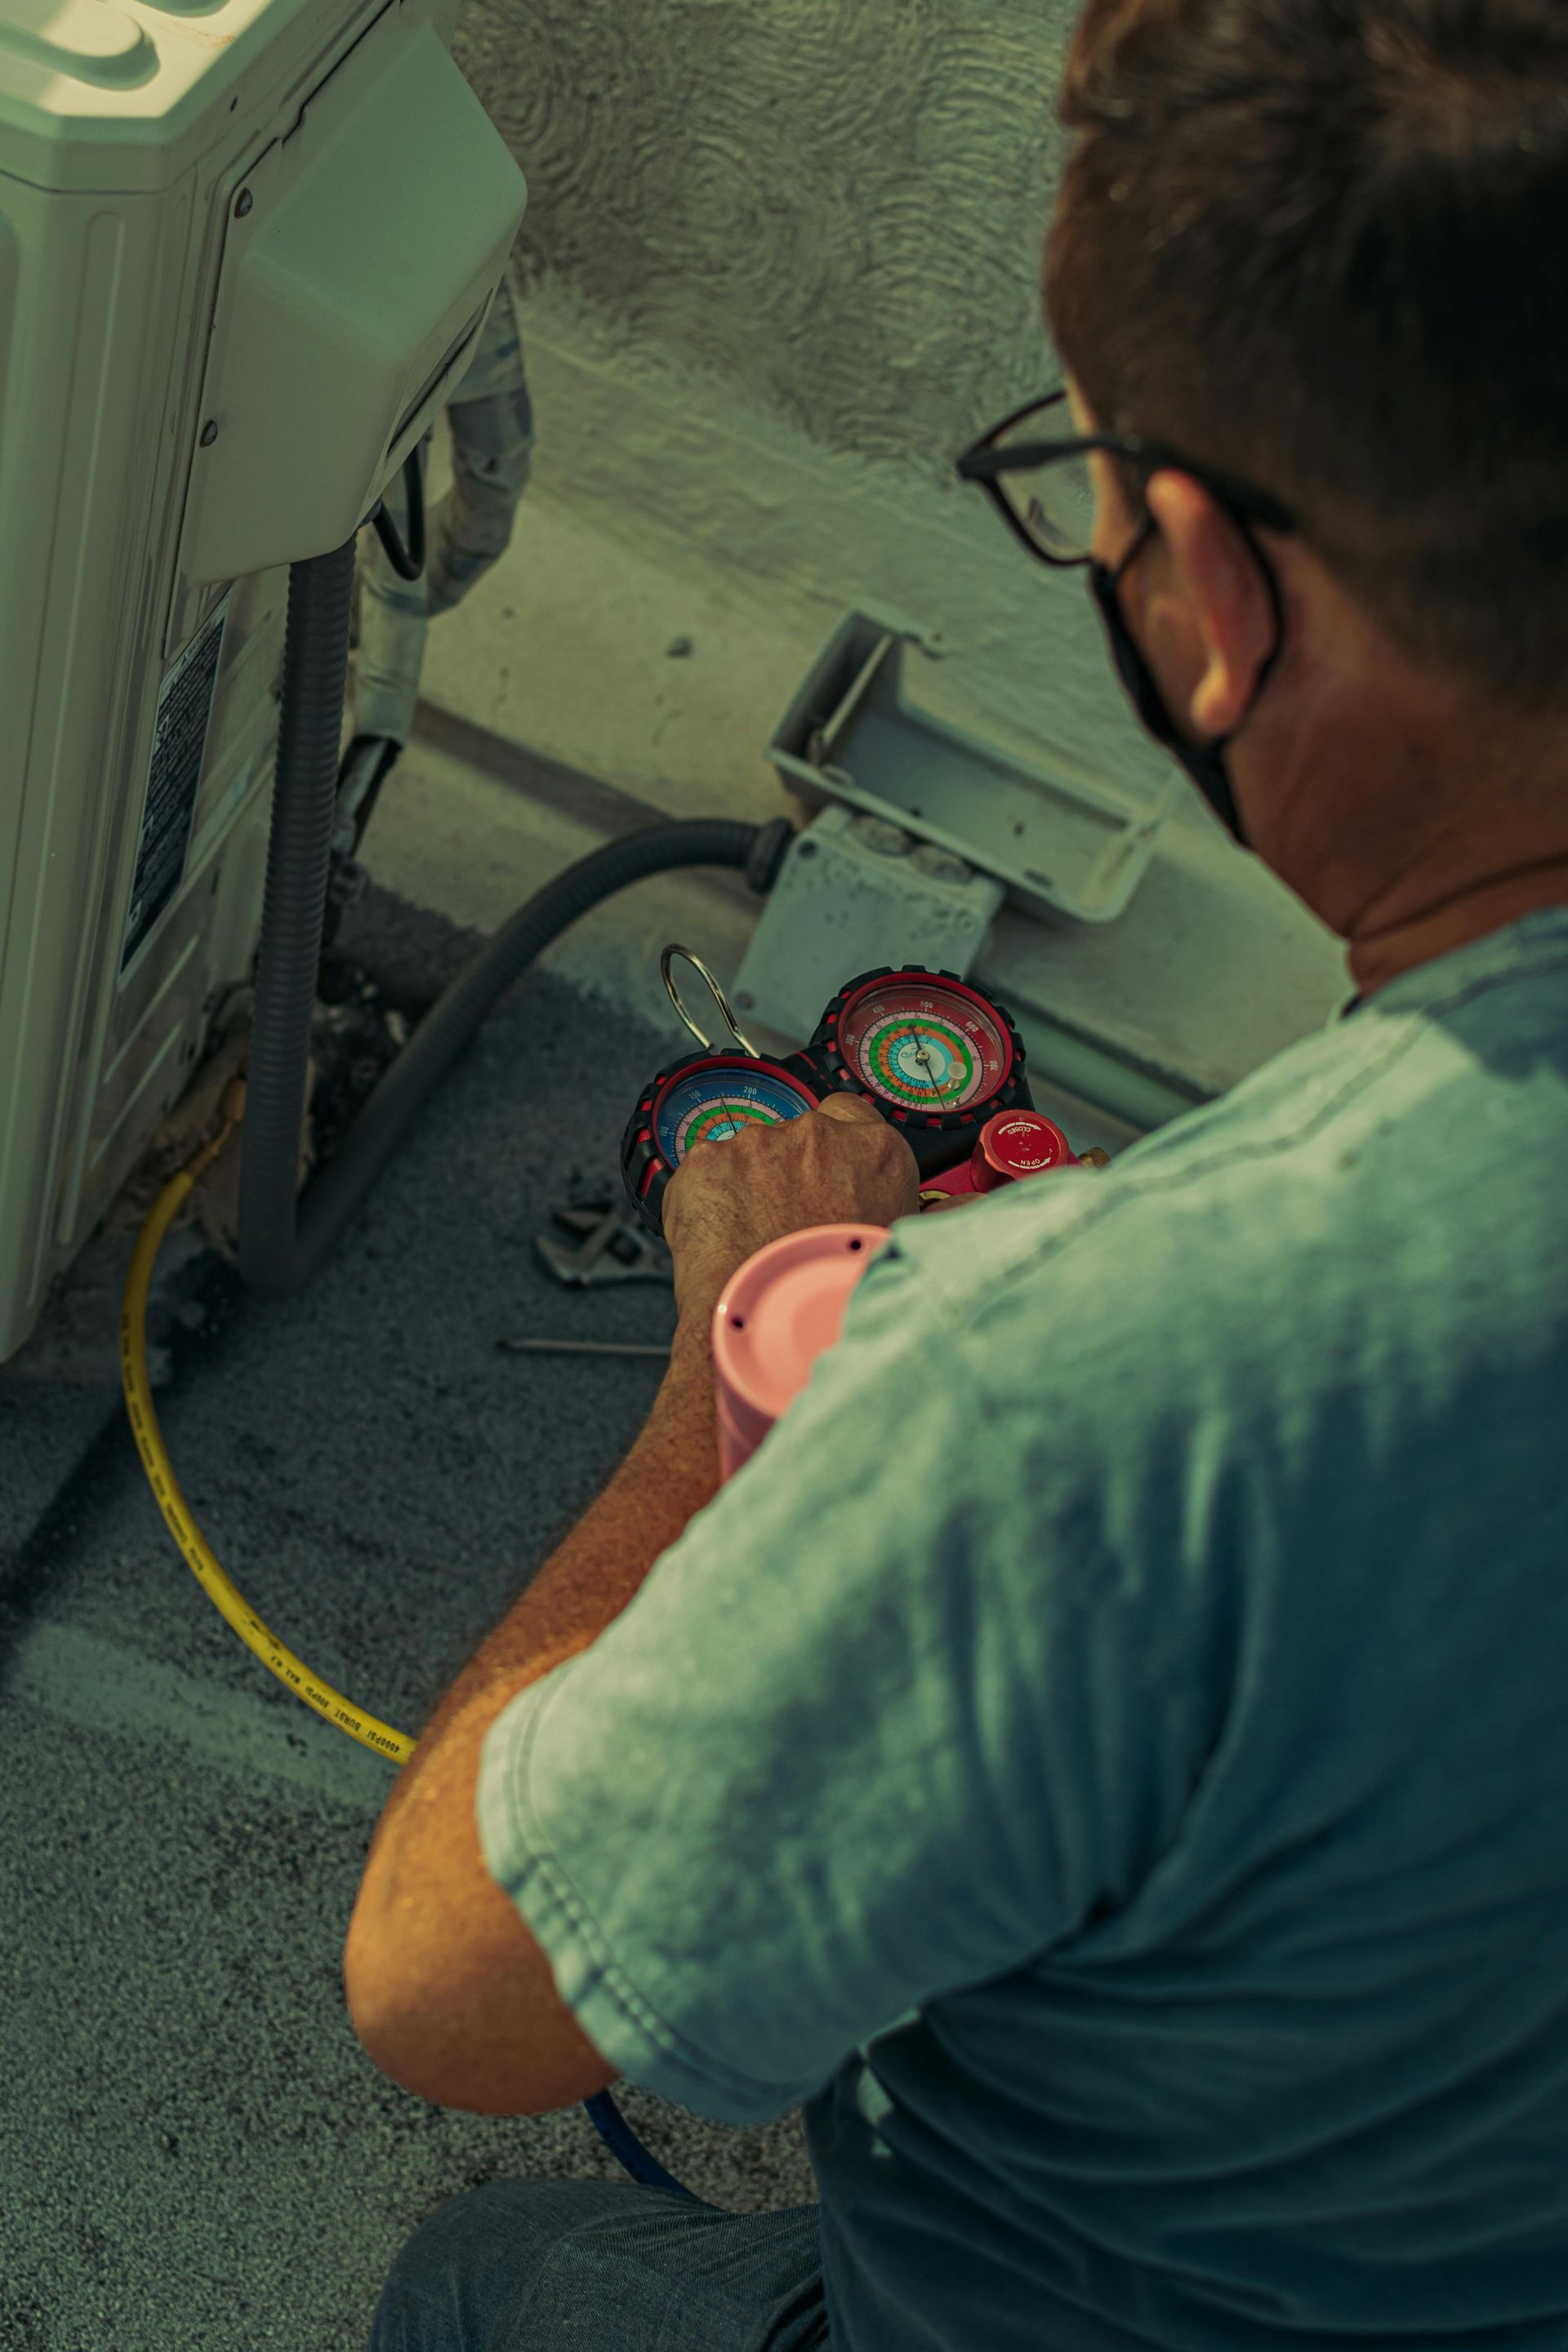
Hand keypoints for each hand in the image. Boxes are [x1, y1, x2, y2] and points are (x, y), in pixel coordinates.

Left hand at [662, 1093, 919, 1336]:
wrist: (770, 1324)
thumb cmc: (838, 1295)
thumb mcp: (904, 1249)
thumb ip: (930, 1217)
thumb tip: (965, 1207)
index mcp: (875, 1150)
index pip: (853, 1115)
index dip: (838, 1148)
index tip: (828, 1175)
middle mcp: (818, 1134)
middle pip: (801, 1137)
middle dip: (794, 1170)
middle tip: (790, 1220)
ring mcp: (757, 1143)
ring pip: (752, 1154)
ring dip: (751, 1183)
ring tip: (753, 1237)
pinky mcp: (707, 1161)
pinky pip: (706, 1172)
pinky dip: (709, 1198)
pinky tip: (720, 1237)